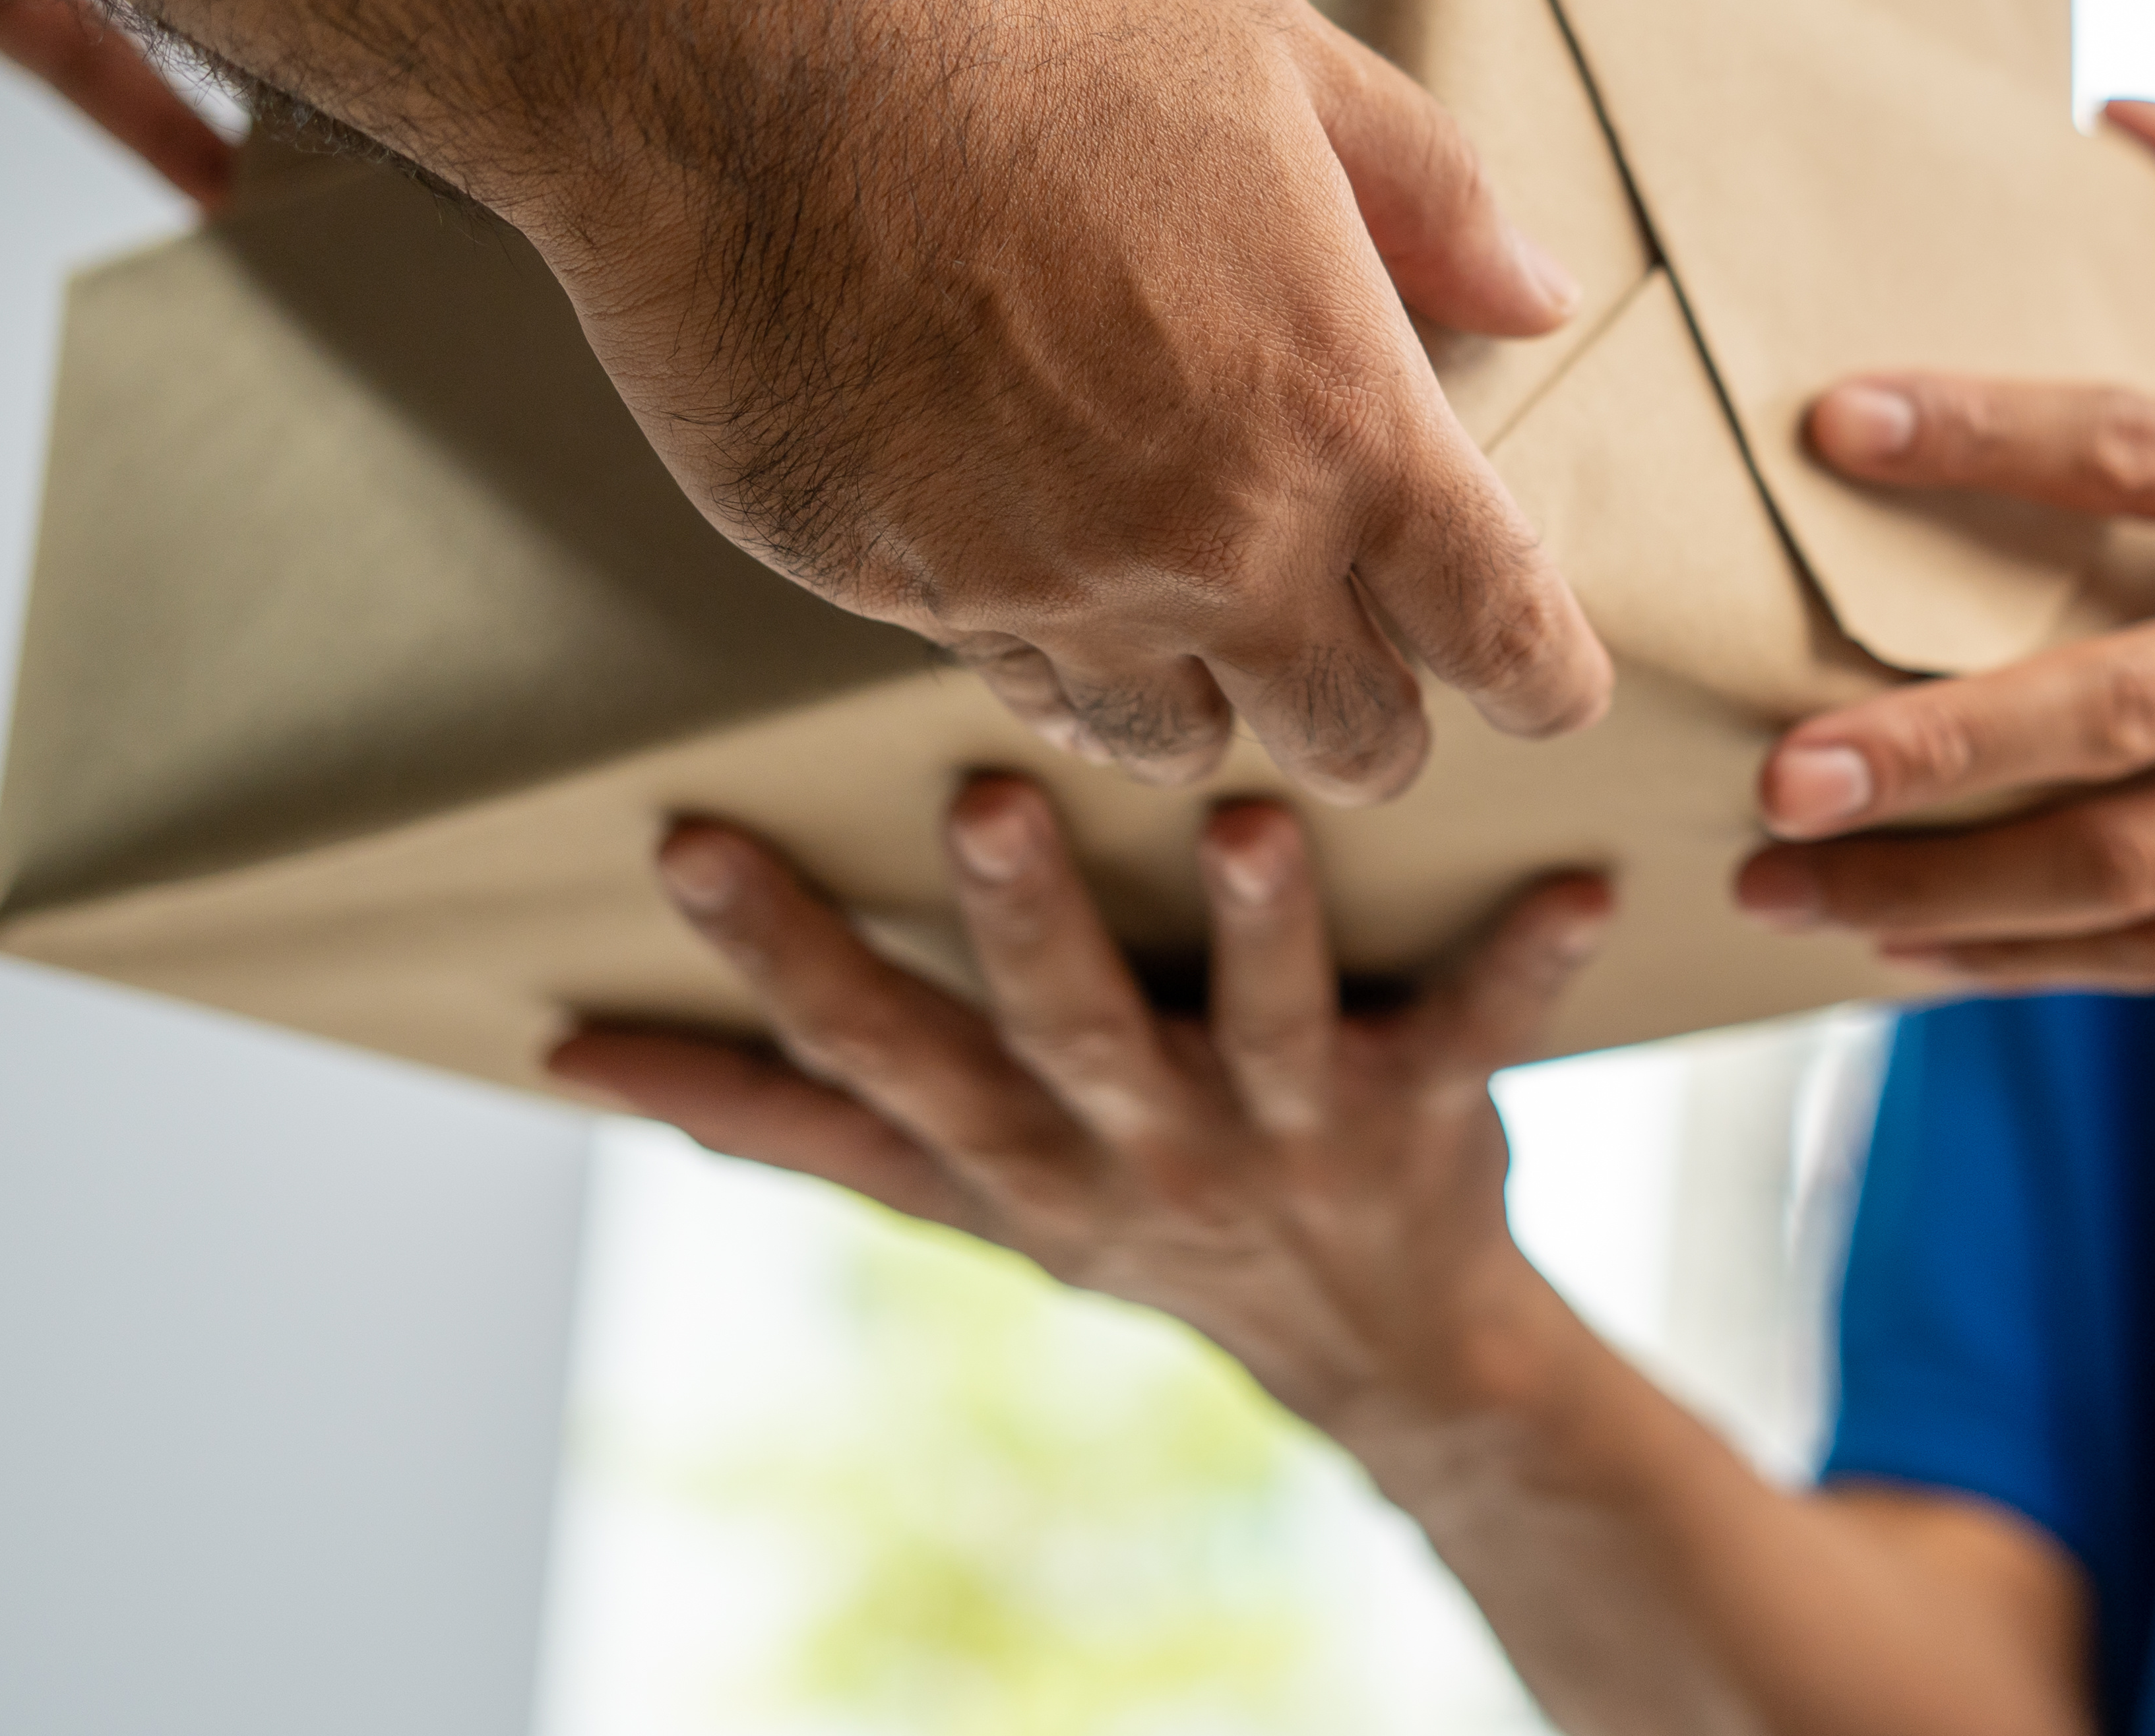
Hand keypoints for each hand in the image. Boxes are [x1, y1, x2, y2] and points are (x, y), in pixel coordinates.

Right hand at [533, 0, 1616, 802]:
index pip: (1505, 635)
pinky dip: (1070, 671)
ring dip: (1220, 701)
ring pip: (1185, 743)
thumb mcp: (1279, 57)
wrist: (745, 65)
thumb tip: (1538, 291)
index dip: (1547, 680)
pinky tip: (1064, 595)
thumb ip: (1433, 194)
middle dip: (1385, 718)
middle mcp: (1213, 543)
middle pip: (1357, 738)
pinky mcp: (907, 596)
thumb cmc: (1021, 34)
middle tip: (1370, 662)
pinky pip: (1027, 690)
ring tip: (1208, 621)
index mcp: (1340, 420)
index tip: (1546, 683)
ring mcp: (1052, 588)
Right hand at [551, 783, 1608, 1445]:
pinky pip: (1487, 1028)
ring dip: (1260, 931)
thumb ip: (785, 1120)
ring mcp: (1293, 1135)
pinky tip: (1578, 883)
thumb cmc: (1135, 1216)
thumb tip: (576, 1056)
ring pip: (1265, 1029)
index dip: (776, 963)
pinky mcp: (1432, 1116)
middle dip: (1020, 925)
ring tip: (1247, 824)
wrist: (1383, 1355)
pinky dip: (1530, 962)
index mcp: (1020, 1155)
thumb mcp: (956, 1192)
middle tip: (980, 799)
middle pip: (1063, 1035)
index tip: (688, 840)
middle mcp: (1144, 1149)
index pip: (872, 1057)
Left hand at [1733, 101, 2154, 985]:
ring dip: (1950, 886)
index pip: (2150, 450)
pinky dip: (2040, 961)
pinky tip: (1905, 951)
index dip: (1987, 434)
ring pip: (2139, 861)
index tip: (1830, 424)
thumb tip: (2132, 109)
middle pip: (2129, 702)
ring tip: (1780, 880)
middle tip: (1775, 767)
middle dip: (1940, 742)